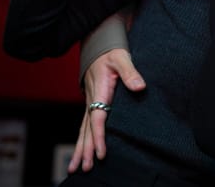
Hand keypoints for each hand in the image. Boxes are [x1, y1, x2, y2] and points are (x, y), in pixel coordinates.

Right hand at [68, 48, 145, 173]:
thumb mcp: (122, 58)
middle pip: (87, 129)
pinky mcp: (91, 105)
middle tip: (85, 168)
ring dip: (80, 149)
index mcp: (99, 91)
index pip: (98, 118)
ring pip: (83, 130)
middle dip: (86, 149)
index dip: (99, 136)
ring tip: (75, 168)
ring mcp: (89, 103)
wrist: (99, 46)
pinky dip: (81, 140)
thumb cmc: (112, 52)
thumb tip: (139, 87)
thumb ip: (130, 72)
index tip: (101, 153)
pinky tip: (80, 152)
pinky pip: (85, 126)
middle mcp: (91, 100)